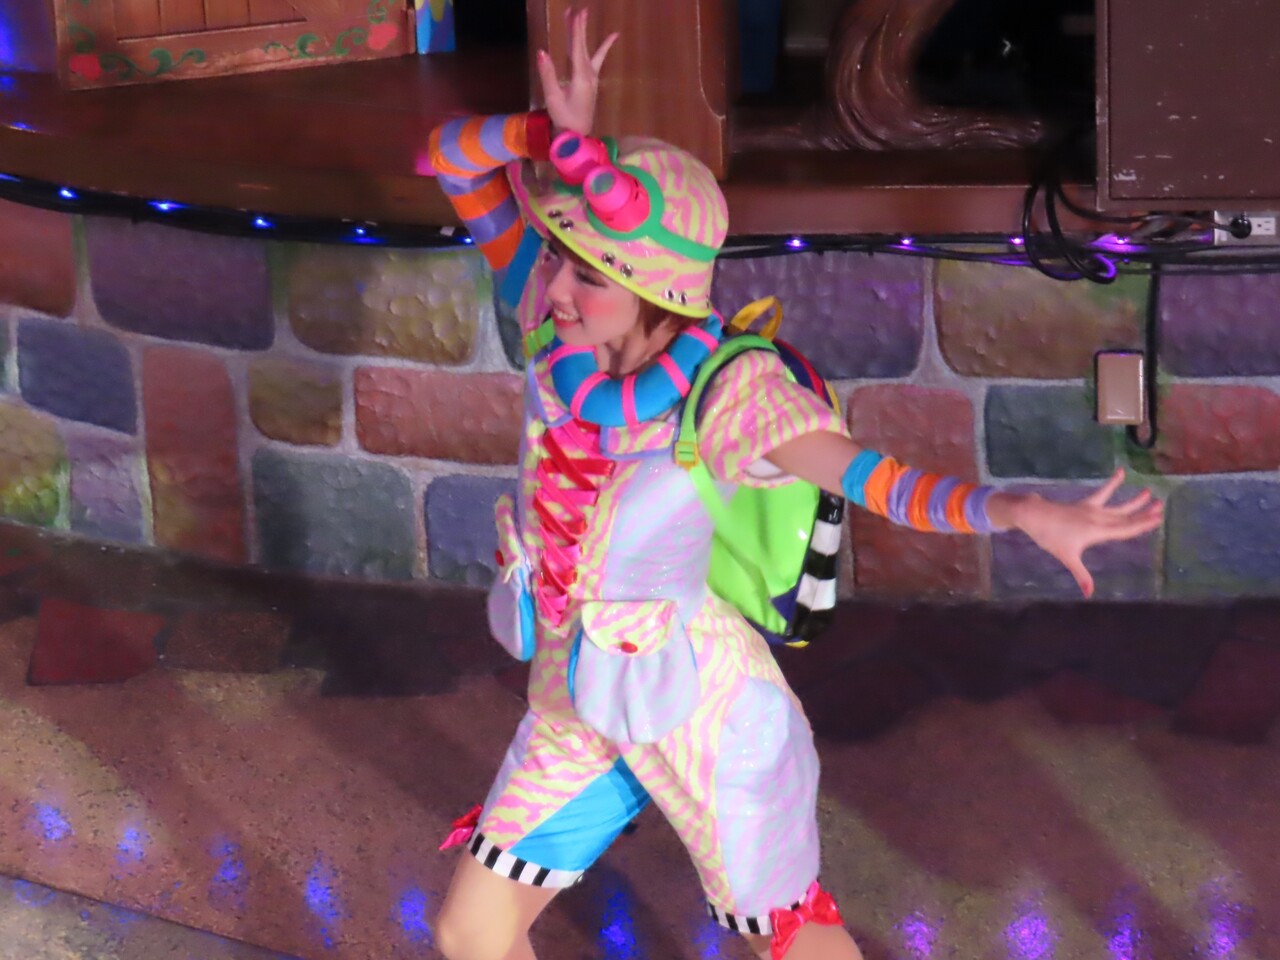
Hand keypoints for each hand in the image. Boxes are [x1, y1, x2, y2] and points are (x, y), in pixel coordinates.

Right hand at [536, 8, 618, 135]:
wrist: (578, 135)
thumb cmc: (564, 118)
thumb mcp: (553, 97)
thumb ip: (548, 74)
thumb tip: (541, 51)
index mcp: (580, 77)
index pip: (577, 48)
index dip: (576, 30)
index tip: (576, 14)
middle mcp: (589, 75)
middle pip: (583, 47)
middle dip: (579, 28)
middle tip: (578, 10)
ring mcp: (592, 79)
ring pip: (590, 51)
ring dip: (584, 35)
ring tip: (582, 18)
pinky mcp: (591, 83)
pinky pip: (596, 60)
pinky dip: (603, 48)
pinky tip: (610, 39)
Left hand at [1000, 469, 1164, 598]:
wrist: (1033, 515)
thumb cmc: (1050, 537)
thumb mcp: (1067, 557)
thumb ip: (1081, 575)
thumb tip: (1089, 594)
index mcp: (1097, 531)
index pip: (1124, 529)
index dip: (1142, 524)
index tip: (1158, 519)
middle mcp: (1098, 519)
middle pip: (1124, 517)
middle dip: (1143, 513)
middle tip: (1161, 506)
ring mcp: (1091, 509)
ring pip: (1117, 505)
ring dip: (1132, 500)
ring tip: (1148, 492)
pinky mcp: (1084, 504)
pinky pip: (1102, 493)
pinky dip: (1112, 484)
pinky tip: (1121, 472)